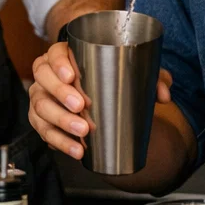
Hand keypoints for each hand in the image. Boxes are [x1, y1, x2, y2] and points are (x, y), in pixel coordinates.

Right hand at [28, 41, 171, 158]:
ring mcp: (42, 97)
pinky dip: (60, 142)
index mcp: (65, 56)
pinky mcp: (42, 120)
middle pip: (43, 80)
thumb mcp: (132, 72)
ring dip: (60, 121)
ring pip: (41, 108)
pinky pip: (44, 131)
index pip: (54, 54)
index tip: (72, 76)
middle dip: (60, 94)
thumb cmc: (110, 77)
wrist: (96, 95)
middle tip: (81, 107)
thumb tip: (163, 95)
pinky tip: (76, 149)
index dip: (58, 63)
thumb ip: (152, 78)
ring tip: (82, 132)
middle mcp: (48, 75)